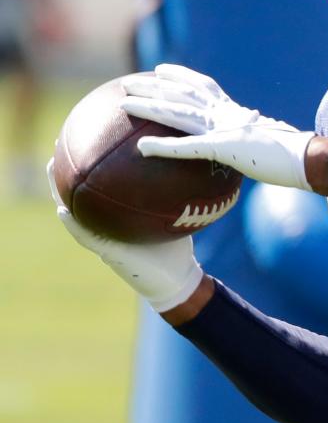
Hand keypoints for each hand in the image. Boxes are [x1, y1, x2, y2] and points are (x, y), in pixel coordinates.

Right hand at [48, 159, 203, 311]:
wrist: (177, 281)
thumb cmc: (175, 248)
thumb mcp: (173, 216)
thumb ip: (170, 195)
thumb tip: (181, 164)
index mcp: (117, 219)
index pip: (98, 190)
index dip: (88, 169)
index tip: (80, 141)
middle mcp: (106, 227)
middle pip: (81, 197)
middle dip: (68, 174)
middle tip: (57, 147)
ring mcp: (105, 241)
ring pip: (75, 215)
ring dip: (61, 193)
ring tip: (50, 170)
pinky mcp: (110, 255)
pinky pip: (87, 238)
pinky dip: (74, 226)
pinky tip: (63, 211)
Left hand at [121, 65, 313, 189]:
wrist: (306, 159)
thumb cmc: (292, 158)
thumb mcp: (265, 151)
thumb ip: (247, 150)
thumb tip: (243, 159)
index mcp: (236, 113)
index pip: (205, 87)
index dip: (182, 77)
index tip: (161, 71)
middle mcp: (227, 114)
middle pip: (184, 93)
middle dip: (155, 85)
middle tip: (128, 82)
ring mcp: (224, 128)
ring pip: (179, 113)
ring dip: (149, 107)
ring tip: (123, 104)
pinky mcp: (225, 146)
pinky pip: (189, 146)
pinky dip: (164, 146)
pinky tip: (142, 147)